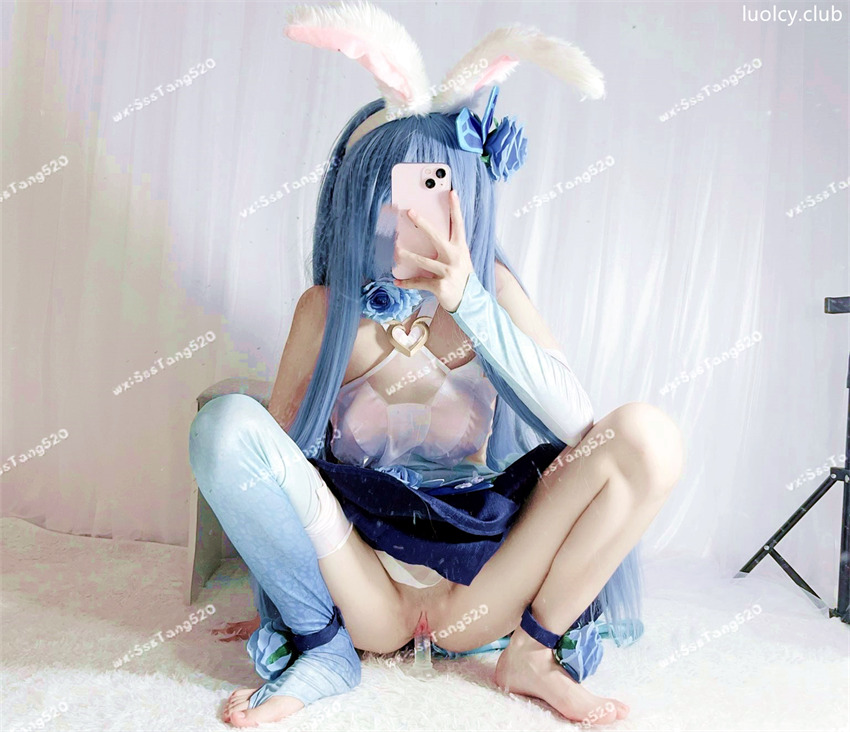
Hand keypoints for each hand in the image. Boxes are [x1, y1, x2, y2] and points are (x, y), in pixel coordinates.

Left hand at [393, 189, 473, 312]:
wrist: (469, 301)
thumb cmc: (461, 275)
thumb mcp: (459, 258)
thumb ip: (448, 246)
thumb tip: (428, 233)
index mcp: (461, 248)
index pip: (458, 224)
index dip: (456, 208)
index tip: (451, 192)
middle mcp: (455, 258)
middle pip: (437, 237)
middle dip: (423, 223)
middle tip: (410, 212)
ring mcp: (448, 272)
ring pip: (423, 260)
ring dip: (407, 255)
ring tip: (396, 250)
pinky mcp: (440, 286)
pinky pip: (420, 281)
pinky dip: (407, 283)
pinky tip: (397, 281)